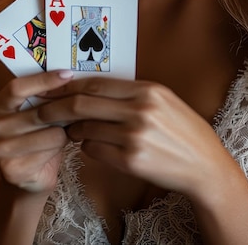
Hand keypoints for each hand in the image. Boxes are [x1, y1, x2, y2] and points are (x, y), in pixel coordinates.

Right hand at [0, 70, 74, 193]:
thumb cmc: (38, 133)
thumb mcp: (38, 109)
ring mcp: (2, 149)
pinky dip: (63, 147)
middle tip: (83, 106)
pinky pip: (52, 151)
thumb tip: (72, 74)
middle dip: (67, 109)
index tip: (68, 74)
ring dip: (67, 130)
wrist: (28, 174)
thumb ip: (47, 94)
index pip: (17, 87)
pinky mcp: (14, 170)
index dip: (44, 80)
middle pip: (40, 112)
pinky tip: (61, 147)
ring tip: (68, 129)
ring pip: (52, 132)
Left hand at [38, 77, 232, 197]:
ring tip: (71, 131)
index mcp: (148, 90)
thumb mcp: (163, 100)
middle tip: (43, 111)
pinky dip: (86, 147)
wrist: (204, 164)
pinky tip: (90, 146)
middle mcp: (140, 110)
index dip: (69, 86)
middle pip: (84, 104)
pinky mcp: (131, 161)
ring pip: (85, 129)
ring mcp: (135, 137)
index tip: (52, 88)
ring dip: (71, 131)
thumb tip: (93, 87)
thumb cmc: (182, 130)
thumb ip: (132, 92)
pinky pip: (94, 151)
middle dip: (57, 107)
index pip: (96, 83)